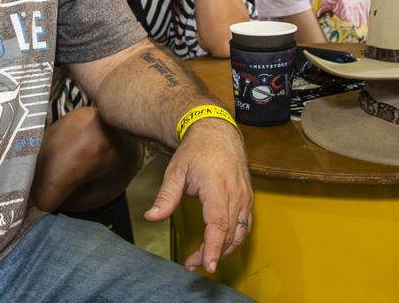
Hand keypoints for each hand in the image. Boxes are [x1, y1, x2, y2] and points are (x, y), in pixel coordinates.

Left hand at [144, 119, 251, 272]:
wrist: (218, 133)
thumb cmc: (197, 150)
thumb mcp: (176, 170)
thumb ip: (166, 196)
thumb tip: (151, 217)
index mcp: (218, 187)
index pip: (218, 224)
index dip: (214, 247)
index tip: (208, 265)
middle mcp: (236, 194)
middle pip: (229, 233)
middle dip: (213, 254)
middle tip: (192, 264)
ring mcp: (245, 197)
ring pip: (240, 233)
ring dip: (224, 249)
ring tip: (202, 258)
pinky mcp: (247, 199)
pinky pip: (245, 225)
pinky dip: (234, 239)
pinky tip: (219, 245)